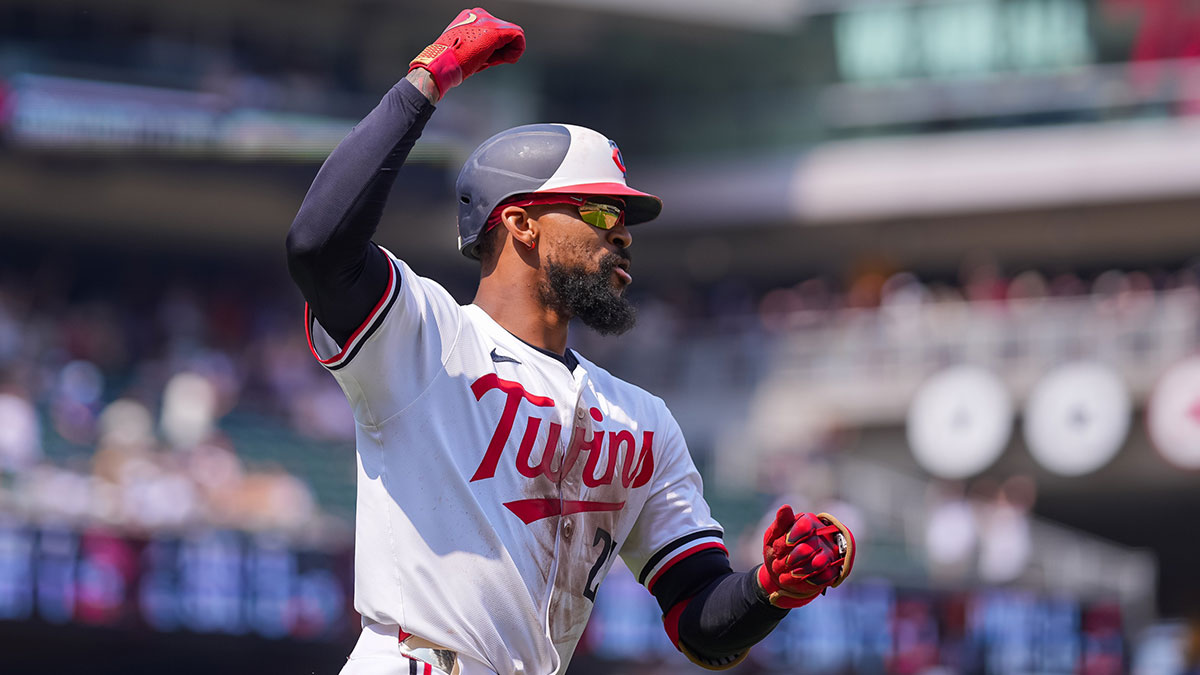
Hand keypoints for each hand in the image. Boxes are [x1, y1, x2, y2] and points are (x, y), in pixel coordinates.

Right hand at [409, 7, 525, 96]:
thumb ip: (477, 44)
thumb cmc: (449, 61)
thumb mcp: (463, 47)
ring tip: (491, 60)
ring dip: (505, 52)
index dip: (493, 49)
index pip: (493, 31)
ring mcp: (488, 21)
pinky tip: (503, 59)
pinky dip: (515, 51)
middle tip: (486, 61)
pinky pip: (518, 37)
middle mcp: (479, 15)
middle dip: (499, 51)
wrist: (441, 64)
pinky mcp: (496, 32)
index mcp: (470, 17)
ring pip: (512, 35)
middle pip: (504, 33)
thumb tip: (490, 53)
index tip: (483, 59)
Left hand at [756, 506, 854, 608]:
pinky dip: (808, 581)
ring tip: (783, 576)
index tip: (777, 548)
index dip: (791, 537)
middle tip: (776, 566)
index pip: (804, 525)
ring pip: (818, 563)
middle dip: (789, 560)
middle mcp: (822, 535)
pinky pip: (825, 576)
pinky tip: (796, 580)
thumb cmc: (778, 549)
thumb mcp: (773, 535)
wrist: (782, 572)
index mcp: (808, 521)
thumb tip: (785, 507)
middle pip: (808, 547)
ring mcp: (830, 553)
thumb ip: (780, 523)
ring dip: (797, 572)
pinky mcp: (833, 570)